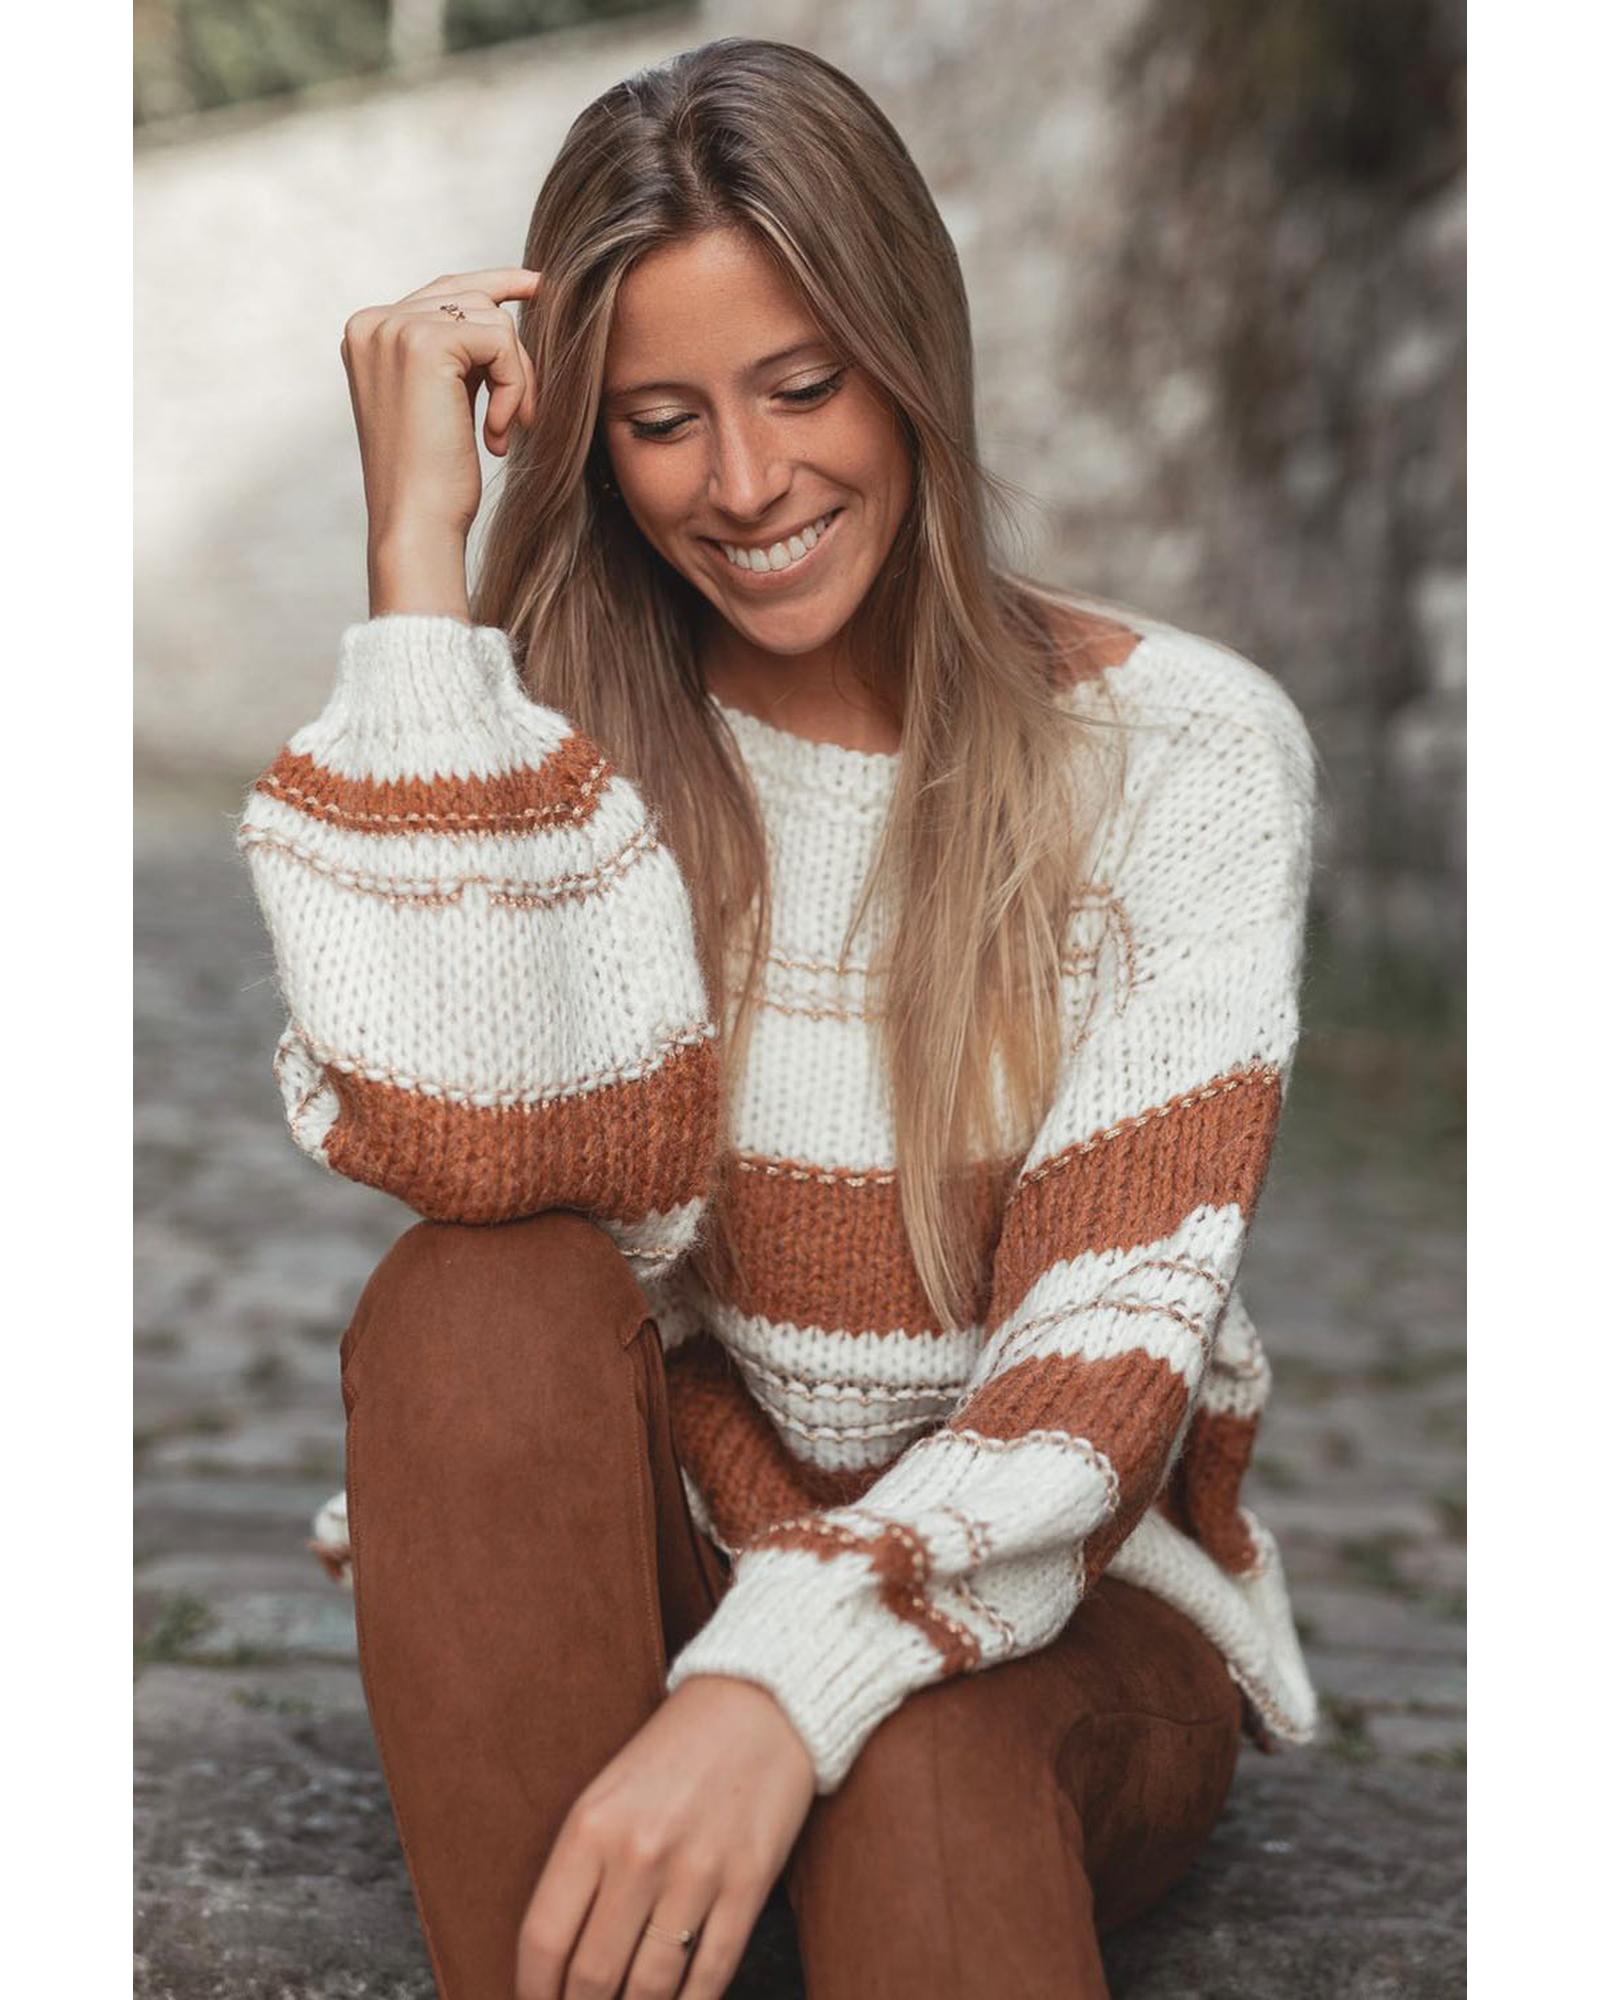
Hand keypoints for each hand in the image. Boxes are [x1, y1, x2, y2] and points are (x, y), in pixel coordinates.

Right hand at [339, 265, 542, 610]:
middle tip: (524, 415)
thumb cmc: (431, 479)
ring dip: (517, 379)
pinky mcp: (424, 343)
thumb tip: (500, 305)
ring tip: (505, 431)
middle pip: (473, 298)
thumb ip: (454, 352)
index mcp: (369, 333)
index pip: (443, 290)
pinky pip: (500, 341)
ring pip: (493, 320)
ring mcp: (394, 328)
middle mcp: (373, 322)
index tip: (538, 286)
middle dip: (513, 355)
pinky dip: (515, 387)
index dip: (496, 285)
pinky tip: (498, 433)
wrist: (416, 523)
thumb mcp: (438, 400)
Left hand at [515, 1675, 816, 1999]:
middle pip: (592, 1975)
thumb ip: (580, 1870)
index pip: (543, 1939)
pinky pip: (710, 1974)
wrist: (760, 1704)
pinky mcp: (748, 1885)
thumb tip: (559, 1959)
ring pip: (650, 1987)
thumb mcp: (607, 1794)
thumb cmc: (674, 1753)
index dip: (534, 1990)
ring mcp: (697, 1872)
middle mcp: (639, 1852)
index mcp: (591, 1825)